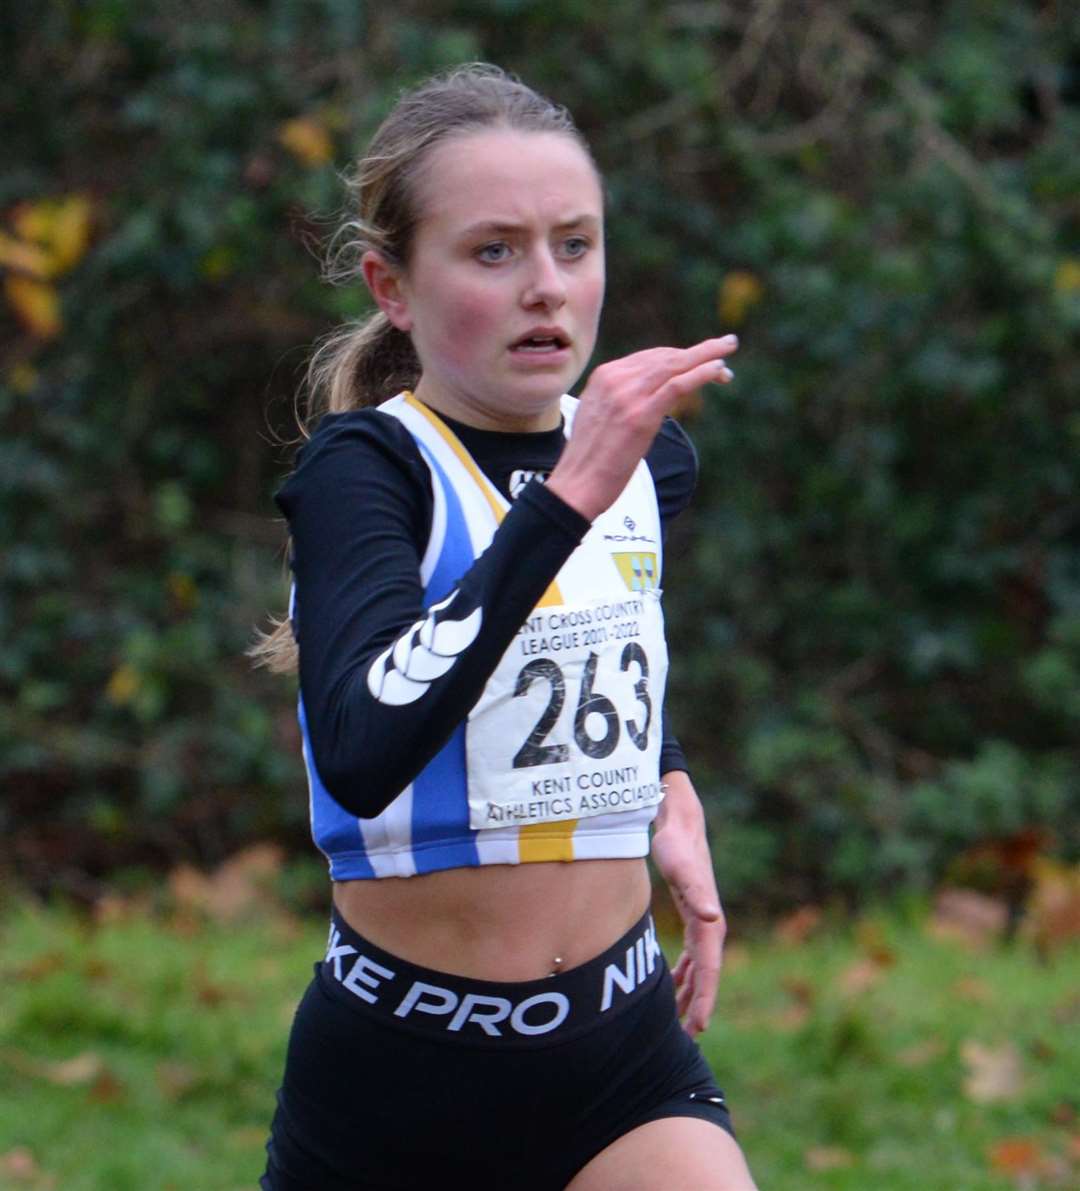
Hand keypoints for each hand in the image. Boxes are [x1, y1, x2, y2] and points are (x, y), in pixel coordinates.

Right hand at [546, 335, 736, 520]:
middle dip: (699, 353)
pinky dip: (701, 373)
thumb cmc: (590, 459)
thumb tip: (647, 396)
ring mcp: (628, 396)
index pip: (650, 357)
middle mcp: (615, 379)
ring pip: (675, 365)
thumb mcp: (600, 415)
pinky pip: (677, 385)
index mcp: (604, 376)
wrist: (576, 485)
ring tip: (728, 350)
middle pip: (666, 357)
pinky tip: (718, 368)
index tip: (702, 362)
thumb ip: (620, 399)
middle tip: (726, 350)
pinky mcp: (641, 416)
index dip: (680, 357)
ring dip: (707, 356)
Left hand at [650, 770, 725, 1036]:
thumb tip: (712, 917)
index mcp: (709, 920)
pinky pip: (691, 953)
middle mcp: (709, 923)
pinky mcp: (691, 914)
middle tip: (689, 1035)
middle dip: (699, 1004)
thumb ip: (696, 890)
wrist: (679, 822)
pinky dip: (685, 972)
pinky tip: (675, 985)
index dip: (705, 997)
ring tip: (681, 1020)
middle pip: (706, 973)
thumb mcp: (682, 866)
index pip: (709, 968)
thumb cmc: (676, 843)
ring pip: (698, 967)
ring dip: (691, 991)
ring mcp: (702, 920)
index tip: (699, 1025)